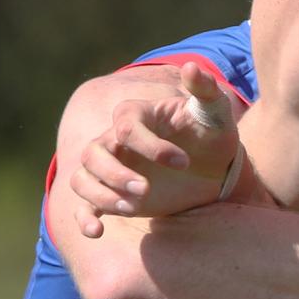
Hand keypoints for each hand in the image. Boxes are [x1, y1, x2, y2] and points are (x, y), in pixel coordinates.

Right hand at [70, 62, 239, 237]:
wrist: (215, 167)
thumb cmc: (212, 133)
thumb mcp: (215, 111)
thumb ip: (205, 88)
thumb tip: (191, 66)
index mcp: (138, 115)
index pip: (126, 126)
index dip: (150, 146)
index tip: (183, 162)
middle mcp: (117, 140)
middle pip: (93, 152)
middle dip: (115, 173)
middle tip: (146, 190)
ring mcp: (112, 168)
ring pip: (82, 179)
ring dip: (102, 194)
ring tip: (133, 206)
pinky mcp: (113, 194)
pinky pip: (84, 205)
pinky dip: (84, 218)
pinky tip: (97, 231)